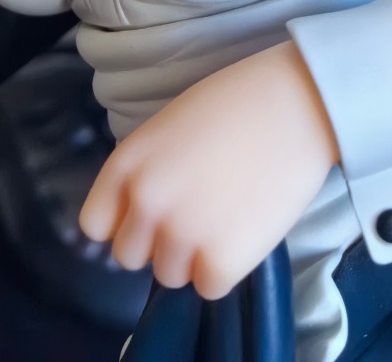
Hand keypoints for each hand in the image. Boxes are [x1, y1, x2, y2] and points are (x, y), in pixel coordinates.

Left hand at [79, 40, 338, 299]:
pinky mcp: (221, 261)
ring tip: (228, 215)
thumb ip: (146, 172)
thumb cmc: (236, 104)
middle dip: (159, 242)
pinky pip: (210, 287)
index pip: (96, 225)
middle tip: (198, 214)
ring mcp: (181, 234)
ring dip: (194, 256)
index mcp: (127, 163)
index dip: (124, 223)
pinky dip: (228, 268)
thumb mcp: (169, 127)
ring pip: (171, 275)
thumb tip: (144, 214)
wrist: (296, 103)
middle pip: (130, 257)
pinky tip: (246, 229)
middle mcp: (145, 203)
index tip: (149, 217)